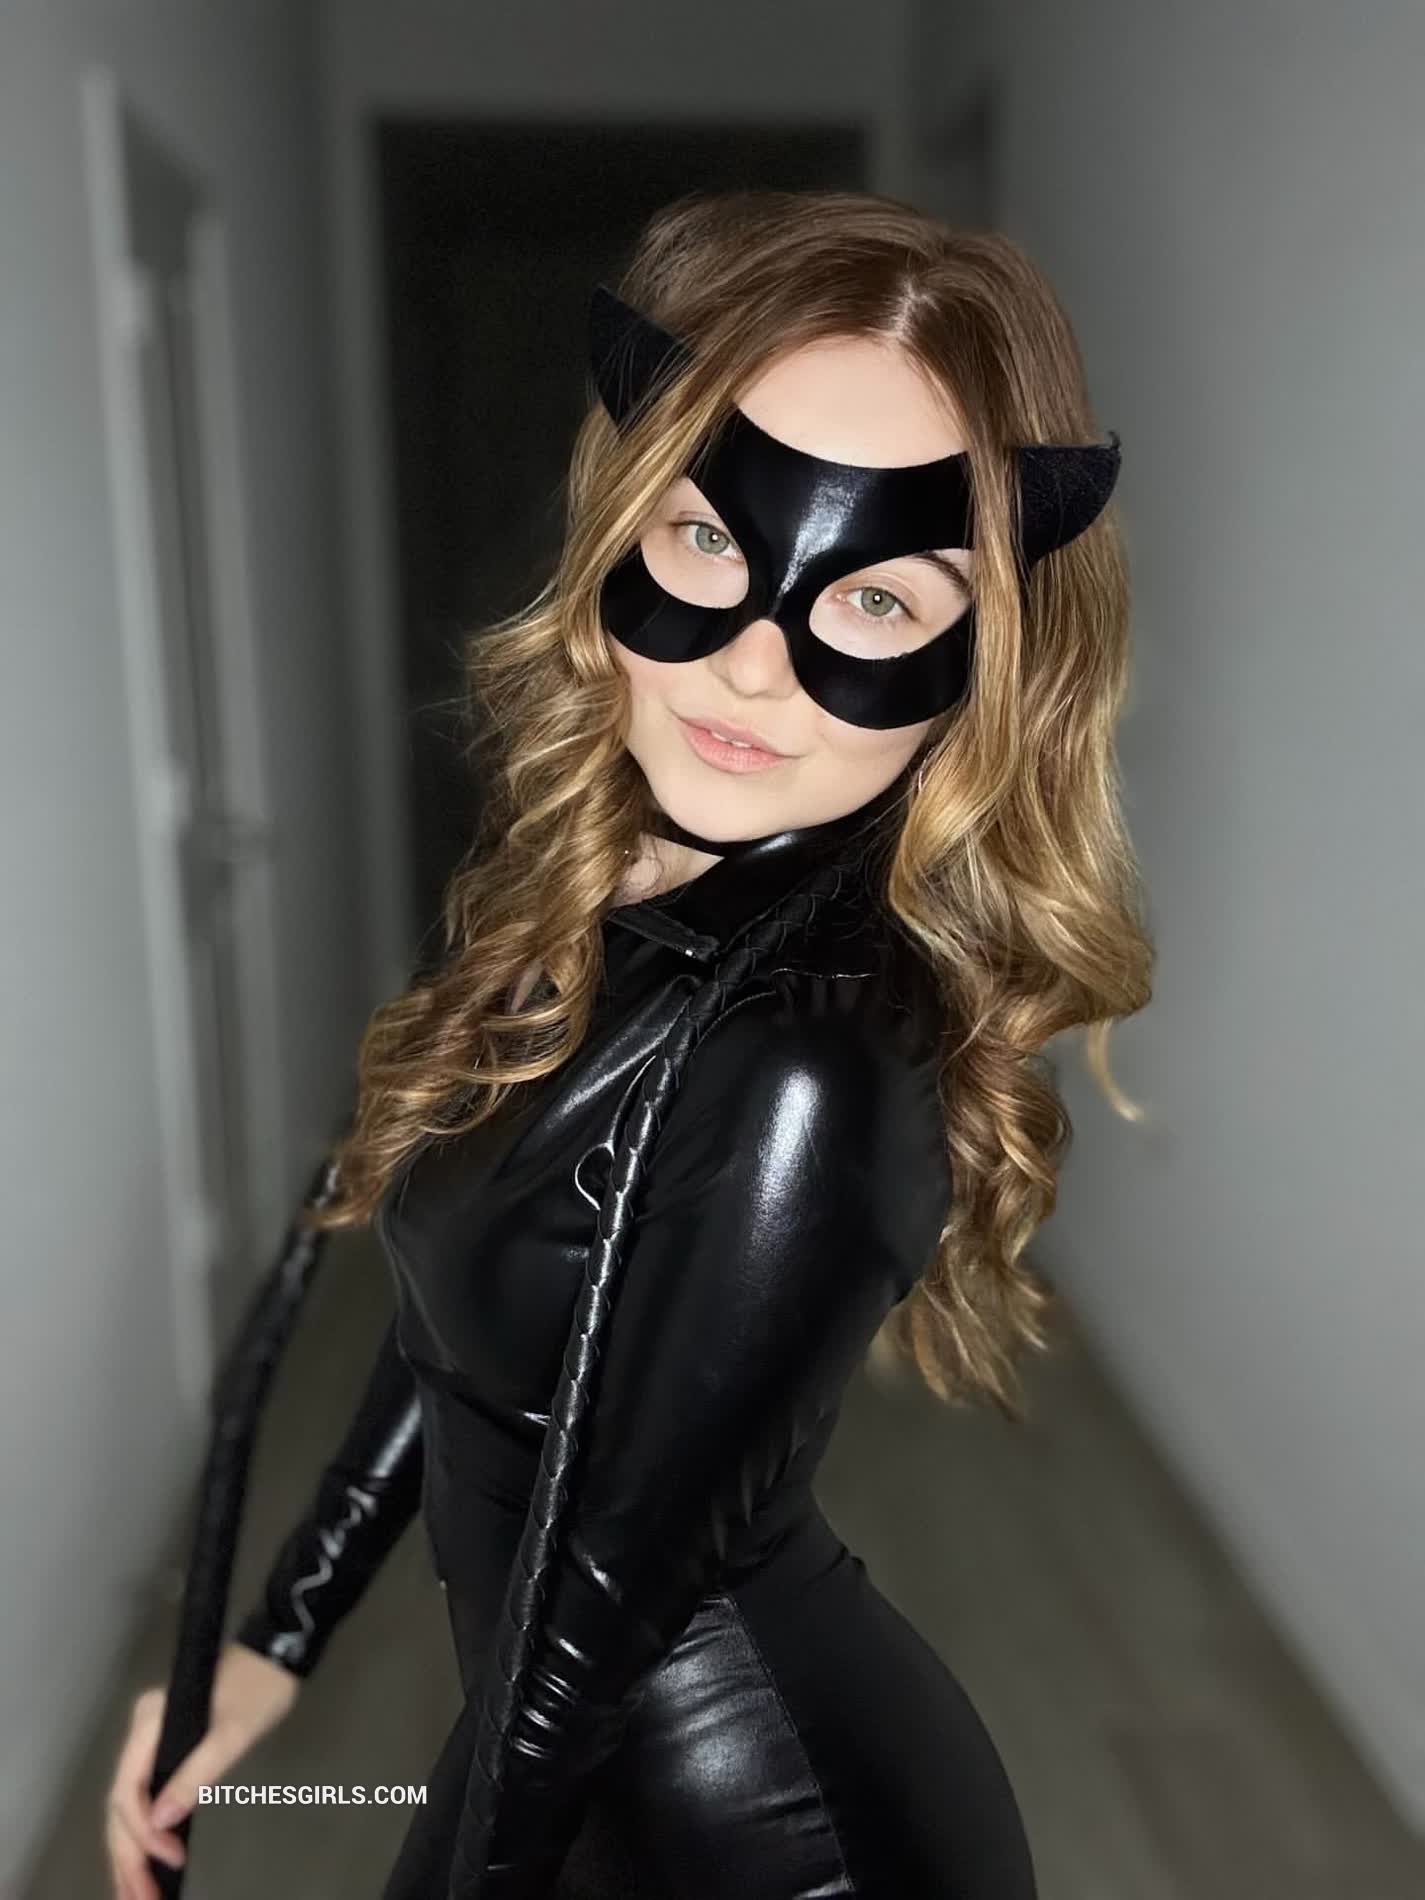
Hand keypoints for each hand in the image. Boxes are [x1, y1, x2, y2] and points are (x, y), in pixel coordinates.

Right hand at [104, 1641, 299, 1898]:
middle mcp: (140, 1734)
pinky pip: (145, 1798)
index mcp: (148, 1724)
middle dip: (128, 1857)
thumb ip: (195, 1775)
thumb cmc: (259, 1688)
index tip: (172, 1860)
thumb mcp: (233, 1734)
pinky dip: (144, 1834)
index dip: (144, 1833)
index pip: (129, 1791)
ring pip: (129, 1808)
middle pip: (121, 1806)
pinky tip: (146, 1864)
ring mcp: (150, 1743)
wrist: (278, 1653)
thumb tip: (159, 1823)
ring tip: (136, 1896)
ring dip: (130, 1854)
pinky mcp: (166, 1752)